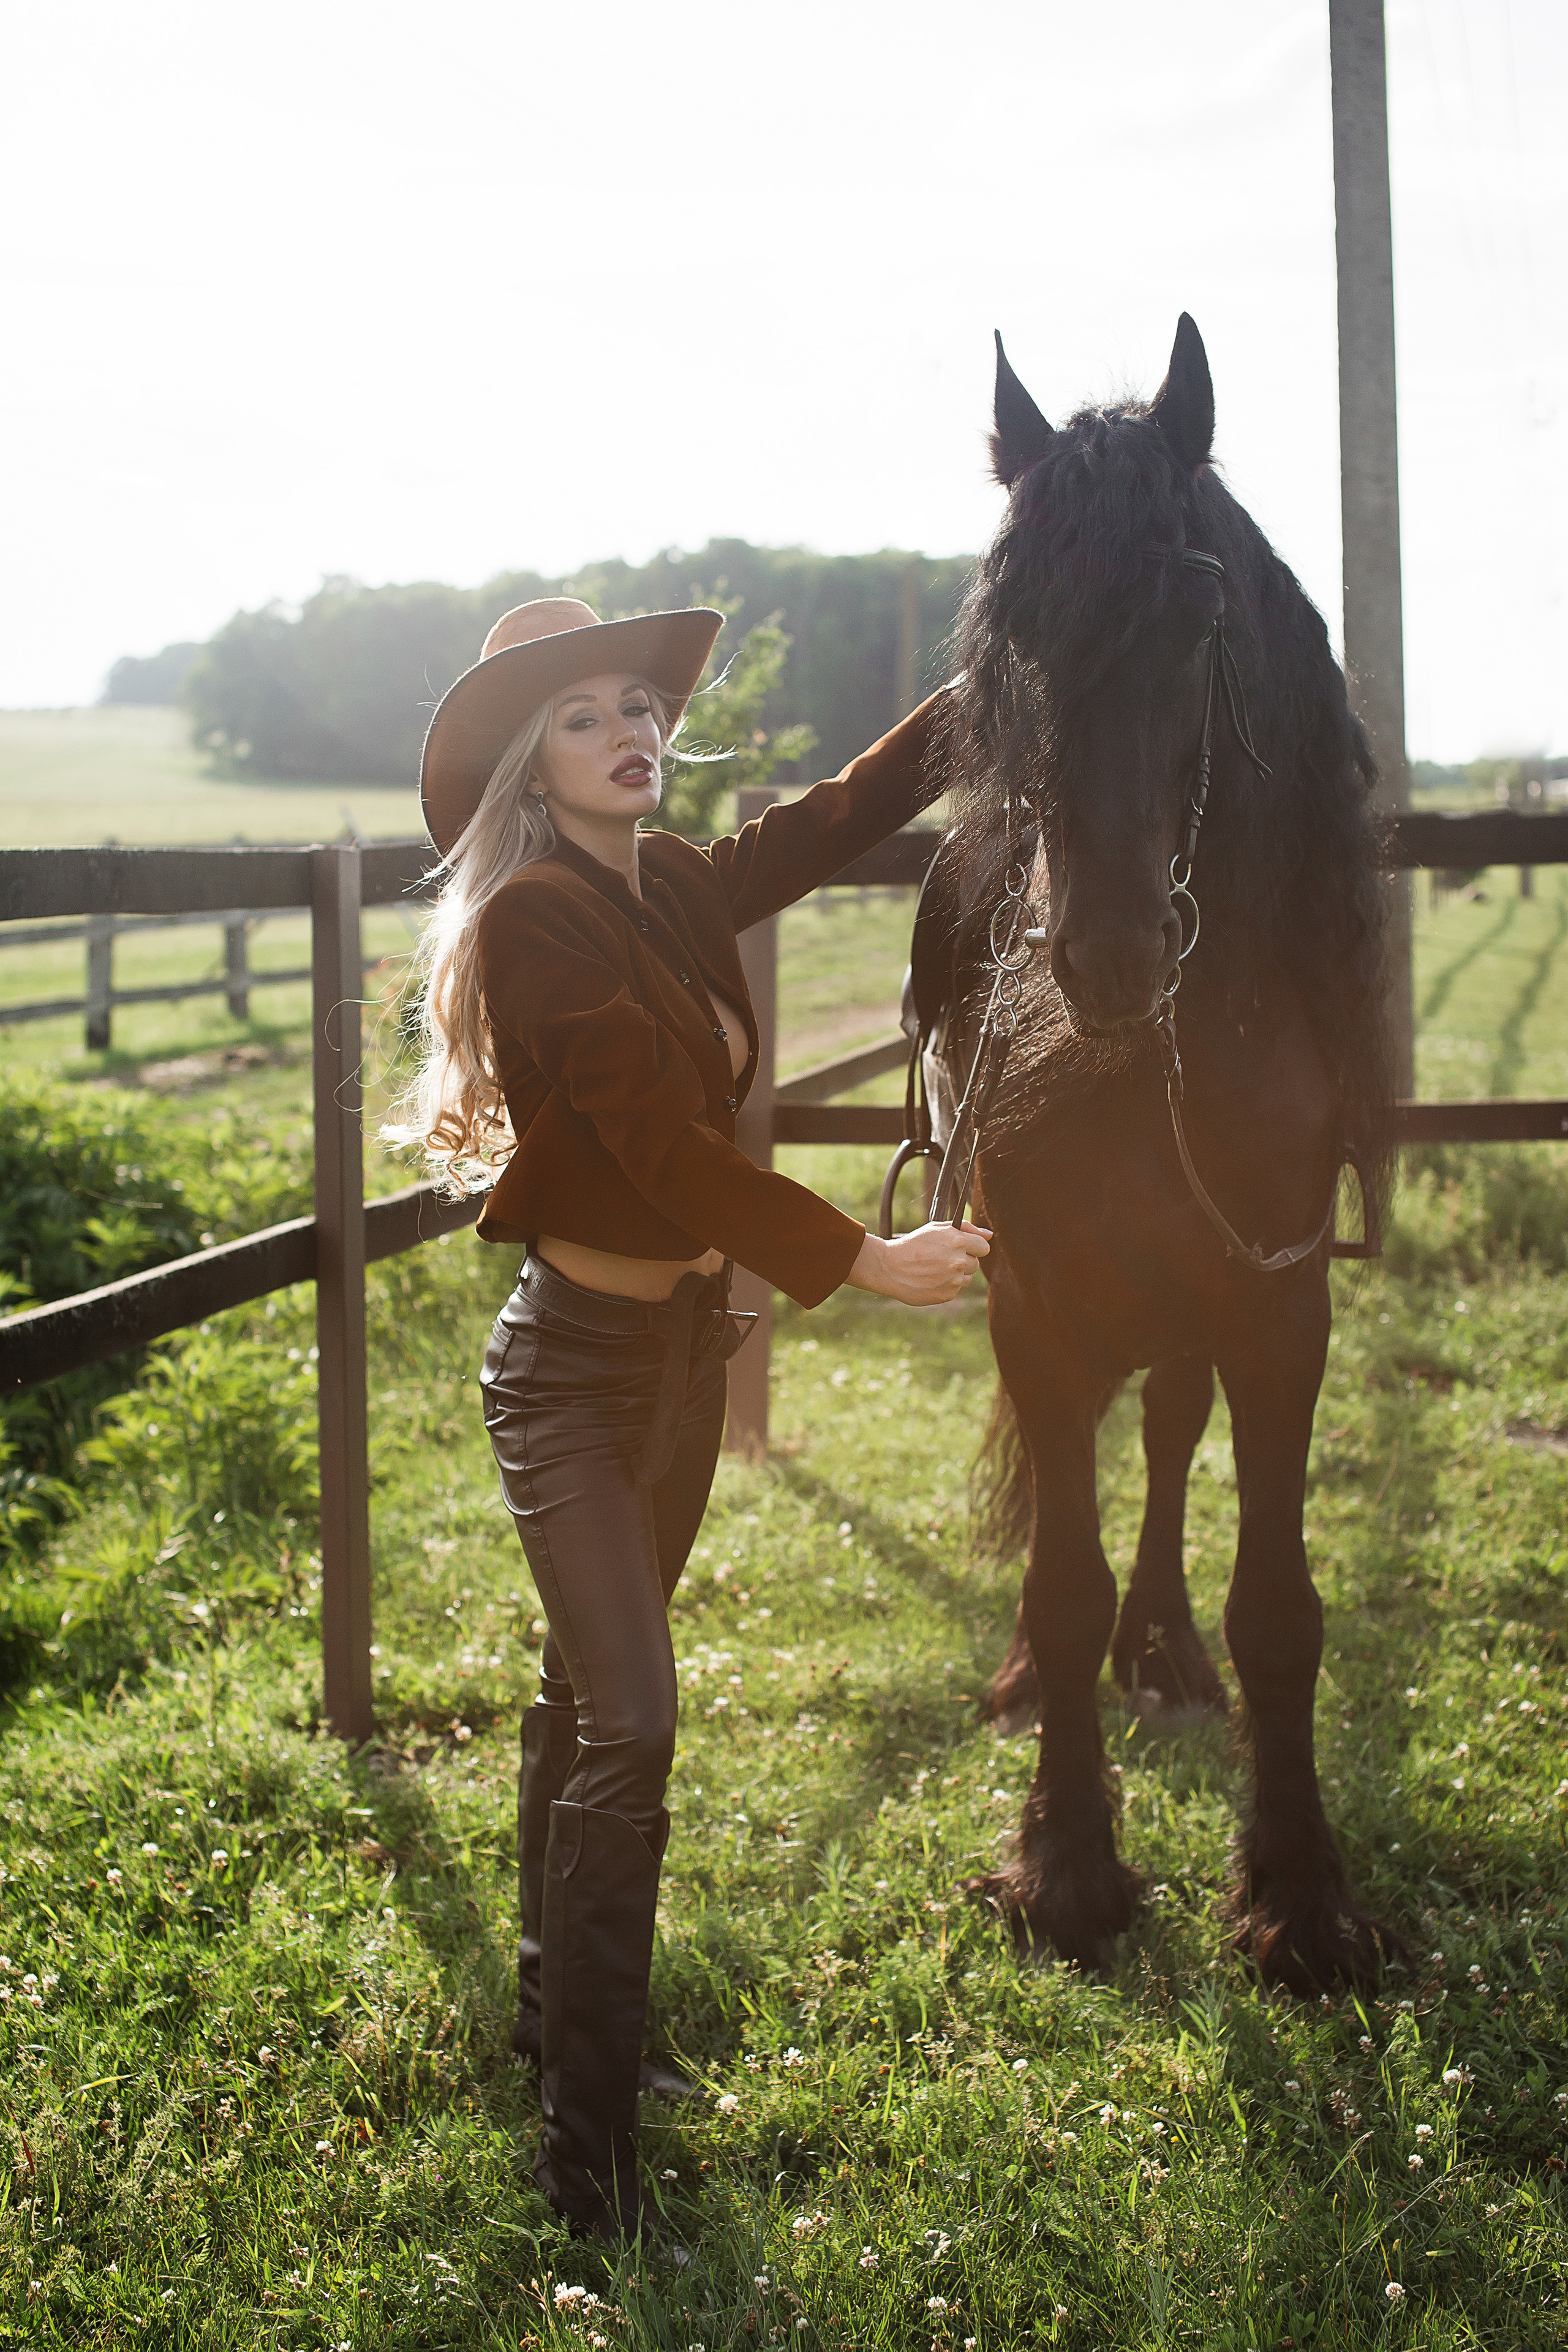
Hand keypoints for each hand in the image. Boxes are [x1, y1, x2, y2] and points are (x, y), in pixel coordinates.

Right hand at [846, 1220, 990, 1305]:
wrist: (889, 1267)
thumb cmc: (913, 1244)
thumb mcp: (936, 1228)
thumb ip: (966, 1228)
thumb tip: (990, 1234)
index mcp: (957, 1241)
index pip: (984, 1247)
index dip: (973, 1246)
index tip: (961, 1248)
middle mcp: (958, 1261)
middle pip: (975, 1263)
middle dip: (963, 1260)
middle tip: (942, 1258)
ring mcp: (953, 1280)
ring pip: (967, 1278)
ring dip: (956, 1274)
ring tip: (935, 1269)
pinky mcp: (947, 1295)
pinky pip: (956, 1289)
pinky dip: (946, 1285)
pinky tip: (930, 1279)